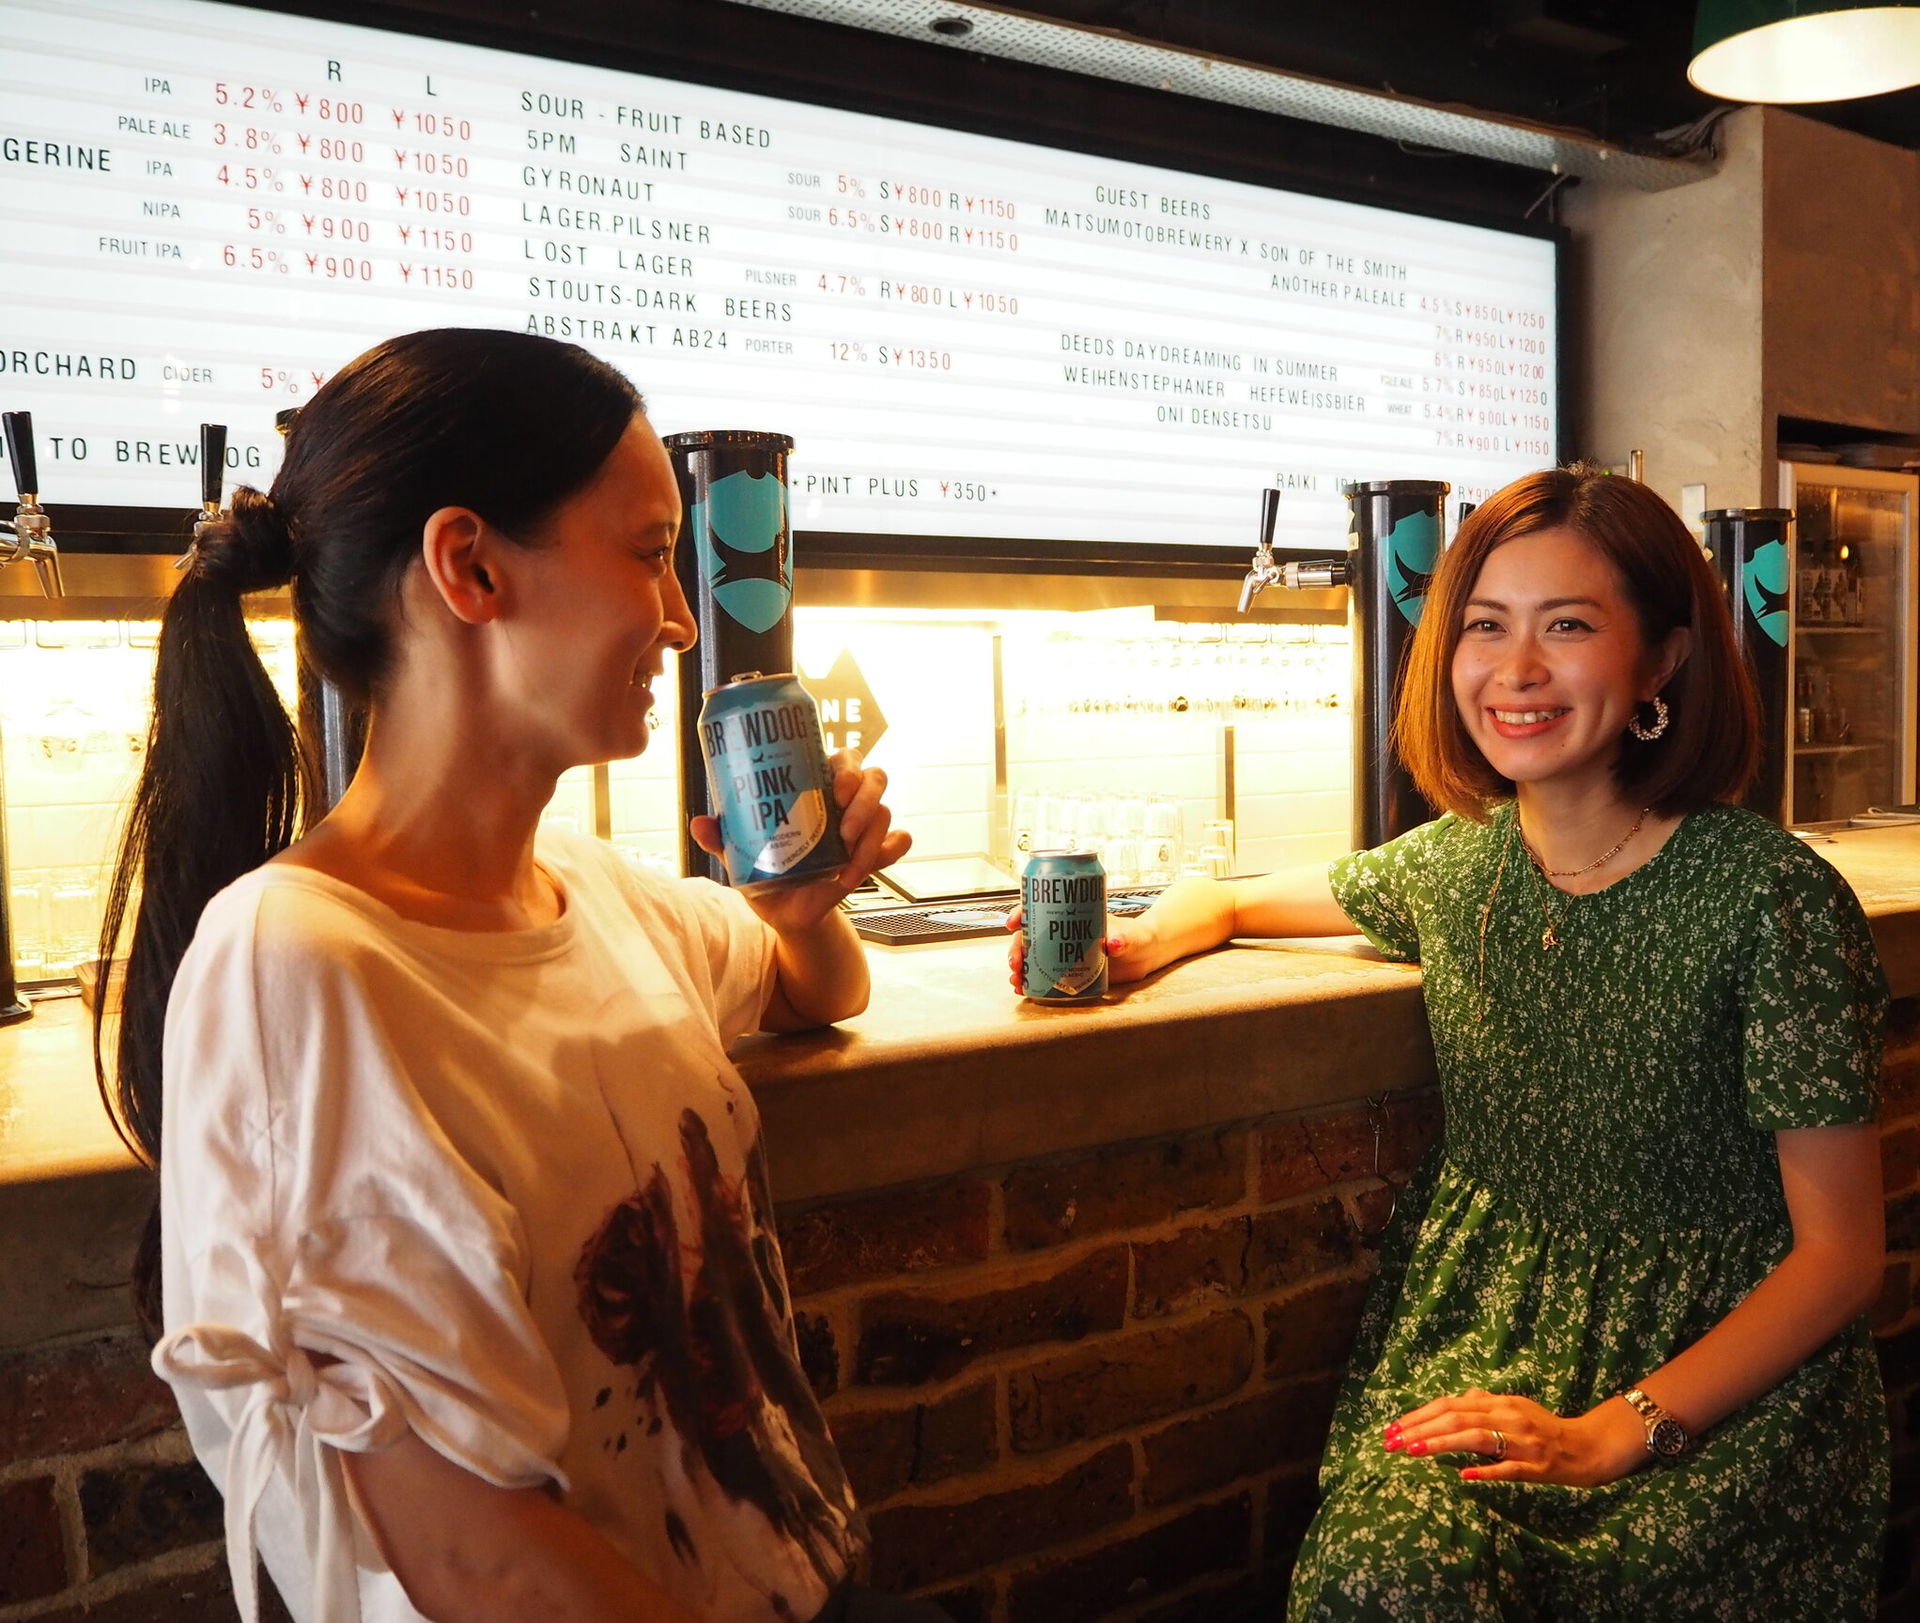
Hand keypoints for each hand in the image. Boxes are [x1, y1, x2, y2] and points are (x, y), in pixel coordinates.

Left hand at [692, 750, 910, 934]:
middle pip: (875, 778)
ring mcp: (864, 828)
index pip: (843, 759)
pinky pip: (900, 843)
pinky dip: (890, 851)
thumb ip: (722, 839)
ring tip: (847, 863)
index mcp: (817, 788)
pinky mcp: (875, 855)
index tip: (836, 789)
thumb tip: (699, 823)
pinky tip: (866, 867)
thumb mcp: (741, 856)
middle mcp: (846, 803)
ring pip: (886, 812)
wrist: (786, 913)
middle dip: (865, 799)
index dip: (848, 767)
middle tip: (843, 825)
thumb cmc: (767, 873)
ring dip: (870, 837)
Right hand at [1003, 906, 1146, 989]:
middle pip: (1031, 936)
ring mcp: (1065, 953)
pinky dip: (1031, 982)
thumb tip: (1115, 944)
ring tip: (1017, 981)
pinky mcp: (1070, 972)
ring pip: (1033, 957)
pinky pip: (1044, 975)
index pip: (1041, 908)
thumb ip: (1125, 939)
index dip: (1022, 912)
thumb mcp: (1132, 935)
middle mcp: (1064, 932)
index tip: (1013, 922)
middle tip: (1016, 963)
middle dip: (1016, 949)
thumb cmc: (1138, 937)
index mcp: (1074, 915)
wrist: (1145, 955)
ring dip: (1020, 968)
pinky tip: (1024, 990)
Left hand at [1382, 1388, 1648, 1487]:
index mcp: (1498, 1403)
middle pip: (1456, 1418)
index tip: (1393, 1428)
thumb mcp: (1513, 1407)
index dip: (1420, 1414)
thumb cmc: (1543, 1428)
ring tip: (1414, 1450)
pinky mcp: (1537, 1467)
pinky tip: (1464, 1476)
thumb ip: (1484, 1403)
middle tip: (1391, 1442)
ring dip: (1442, 1444)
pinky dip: (1486, 1470)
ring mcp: (1522, 1442)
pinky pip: (1508, 1468)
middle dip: (1420, 1428)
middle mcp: (1507, 1417)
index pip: (1450, 1404)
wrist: (1586, 1447)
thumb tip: (1457, 1399)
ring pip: (1476, 1438)